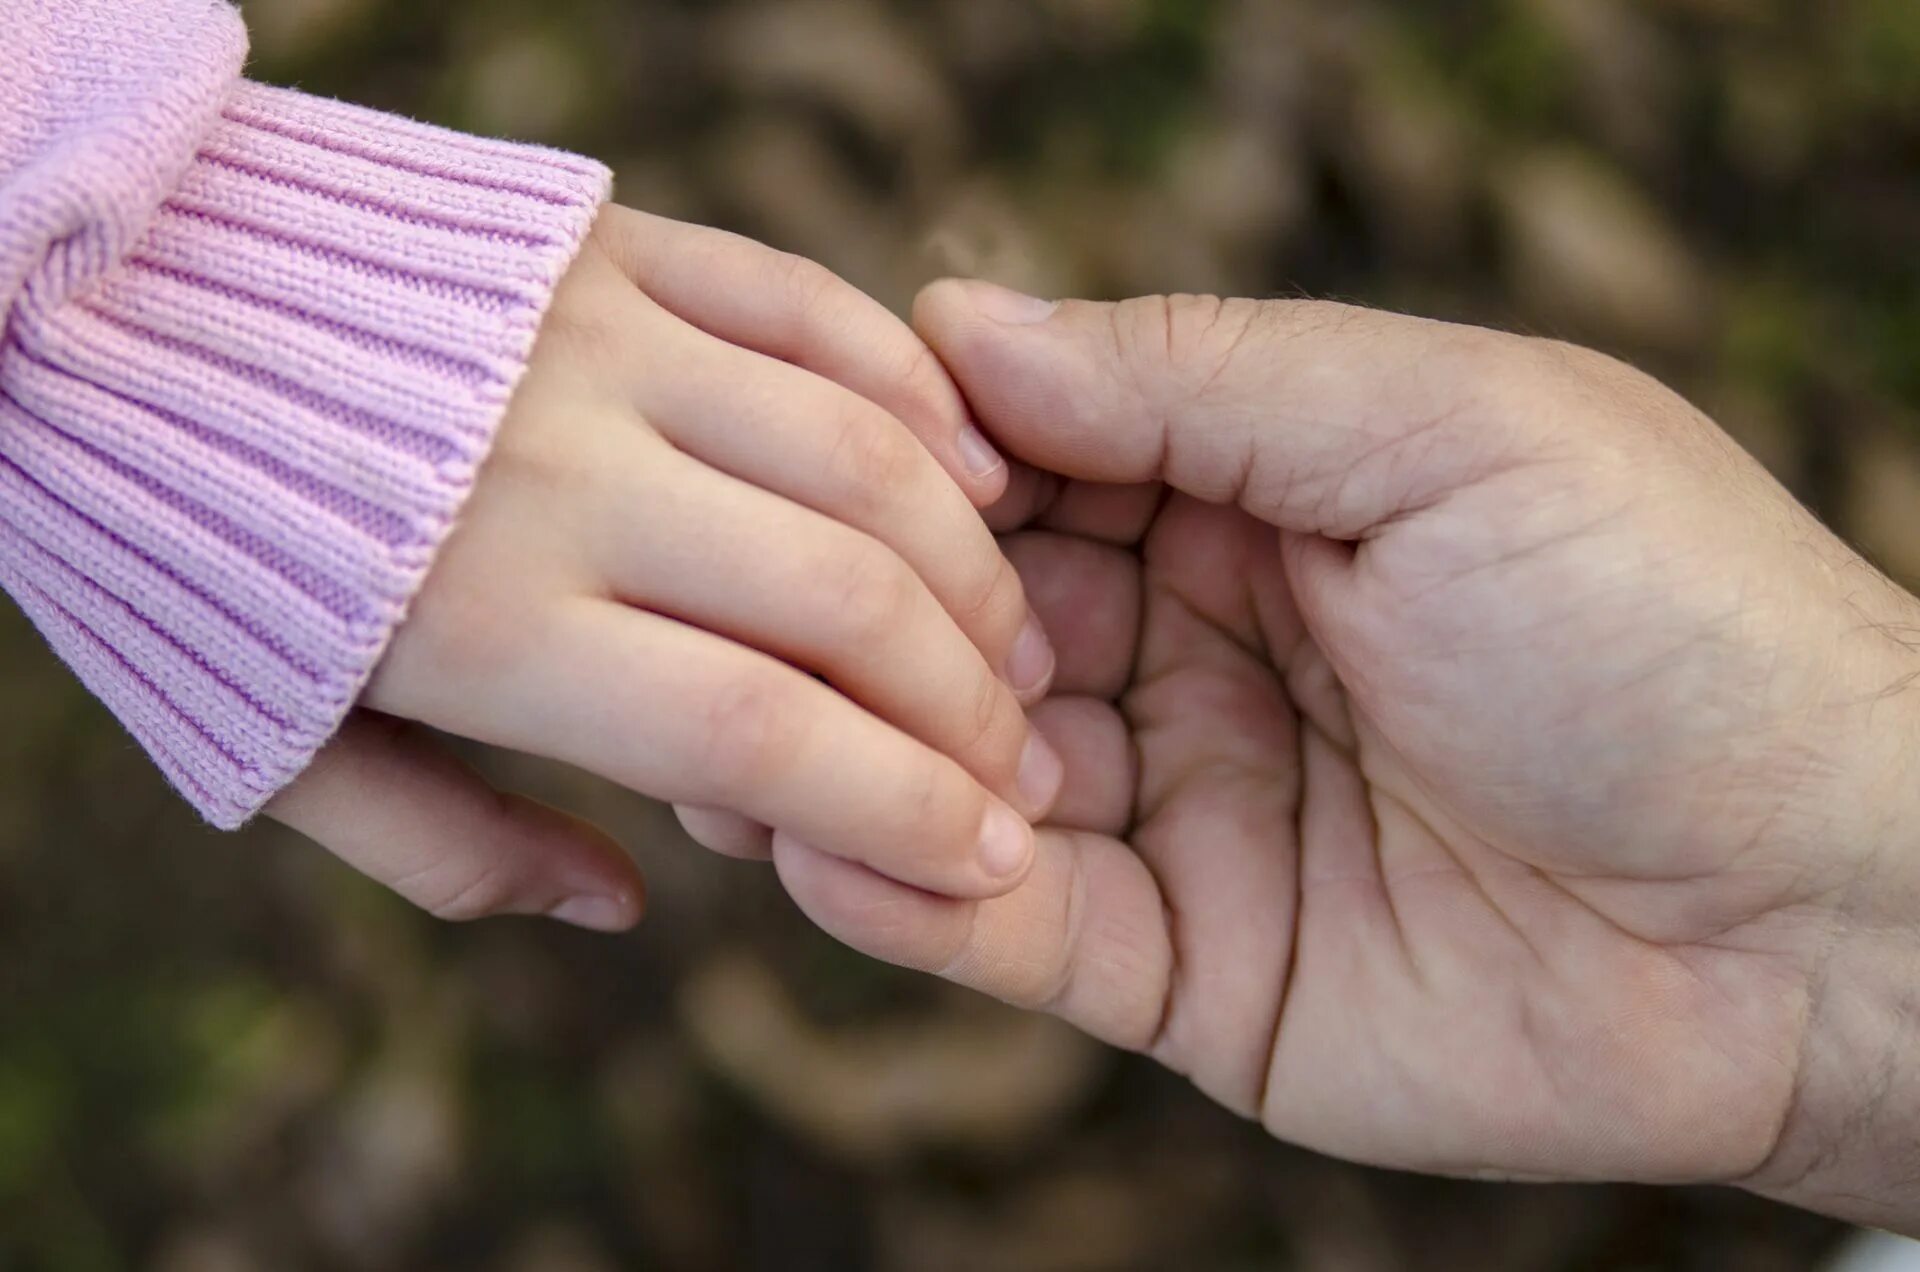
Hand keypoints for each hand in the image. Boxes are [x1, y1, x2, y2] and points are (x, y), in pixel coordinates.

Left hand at [263, 212, 1063, 930]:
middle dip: (972, 706)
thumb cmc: (201, 560)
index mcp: (488, 624)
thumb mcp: (287, 747)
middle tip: (1023, 772)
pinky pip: (811, 307)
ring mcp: (600, 344)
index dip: (907, 809)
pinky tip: (972, 474)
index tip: (998, 862)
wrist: (102, 302)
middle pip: (846, 599)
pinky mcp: (616, 249)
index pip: (761, 733)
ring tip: (1017, 646)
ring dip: (971, 565)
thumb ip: (453, 848)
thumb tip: (623, 904)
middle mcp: (566, 476)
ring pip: (863, 453)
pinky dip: (914, 392)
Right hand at [775, 282, 1919, 1228]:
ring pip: (963, 775)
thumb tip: (962, 317)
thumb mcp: (1441, 431)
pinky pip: (1017, 934)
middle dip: (865, 613)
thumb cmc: (1671, 626)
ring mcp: (1191, 815)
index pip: (1034, 459)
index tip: (826, 455)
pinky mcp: (1191, 974)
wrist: (1827, 913)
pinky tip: (825, 849)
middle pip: (973, 618)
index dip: (925, 456)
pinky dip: (912, 897)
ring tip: (738, 736)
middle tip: (755, 607)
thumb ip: (1202, 376)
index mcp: (1262, 498)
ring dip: (855, 752)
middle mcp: (1203, 650)